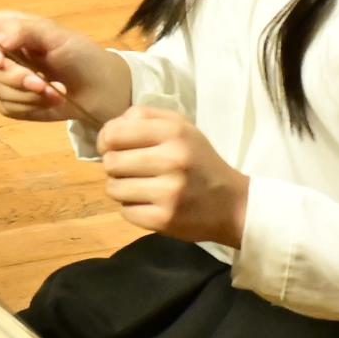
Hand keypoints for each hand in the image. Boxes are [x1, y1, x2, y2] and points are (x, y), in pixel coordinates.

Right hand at [0, 10, 131, 124]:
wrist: (101, 87)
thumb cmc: (80, 53)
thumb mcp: (56, 34)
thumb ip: (23, 31)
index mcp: (3, 28)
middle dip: (14, 77)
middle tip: (40, 81)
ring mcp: (2, 81)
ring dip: (28, 94)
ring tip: (55, 90)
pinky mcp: (11, 104)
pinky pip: (8, 108)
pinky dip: (32, 106)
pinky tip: (51, 99)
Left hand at [94, 106, 249, 248]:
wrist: (232, 204)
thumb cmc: (199, 161)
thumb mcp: (181, 127)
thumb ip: (144, 117)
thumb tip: (109, 129)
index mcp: (173, 132)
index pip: (114, 134)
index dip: (106, 141)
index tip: (113, 147)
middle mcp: (171, 160)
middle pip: (111, 162)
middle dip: (114, 166)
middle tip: (131, 169)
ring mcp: (168, 192)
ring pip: (113, 188)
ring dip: (121, 188)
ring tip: (140, 186)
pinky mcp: (164, 220)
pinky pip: (125, 211)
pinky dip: (133, 208)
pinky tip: (150, 204)